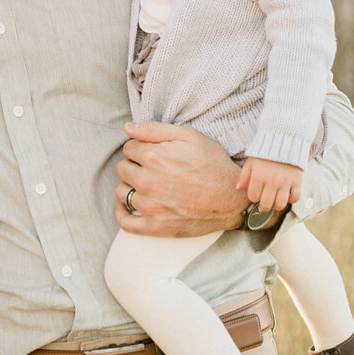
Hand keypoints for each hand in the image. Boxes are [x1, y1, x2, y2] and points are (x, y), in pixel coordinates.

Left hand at [114, 121, 248, 237]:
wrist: (232, 198)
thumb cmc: (212, 164)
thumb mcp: (189, 136)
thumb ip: (155, 129)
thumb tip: (127, 128)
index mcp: (153, 157)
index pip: (128, 148)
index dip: (139, 148)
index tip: (151, 152)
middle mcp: (147, 181)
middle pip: (122, 169)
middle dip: (133, 165)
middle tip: (151, 168)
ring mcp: (150, 206)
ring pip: (121, 192)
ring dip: (129, 186)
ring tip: (146, 185)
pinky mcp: (154, 226)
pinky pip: (125, 222)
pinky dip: (121, 213)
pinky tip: (127, 206)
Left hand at [237, 157, 301, 212]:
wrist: (285, 140)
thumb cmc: (266, 152)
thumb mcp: (251, 161)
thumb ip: (244, 175)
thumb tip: (238, 188)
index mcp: (259, 176)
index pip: (253, 197)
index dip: (253, 197)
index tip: (256, 193)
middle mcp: (272, 181)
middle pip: (266, 204)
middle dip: (263, 206)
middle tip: (264, 202)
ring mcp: (285, 182)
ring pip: (280, 204)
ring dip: (276, 205)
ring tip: (274, 200)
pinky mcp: (296, 181)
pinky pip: (295, 197)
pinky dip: (291, 199)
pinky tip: (286, 195)